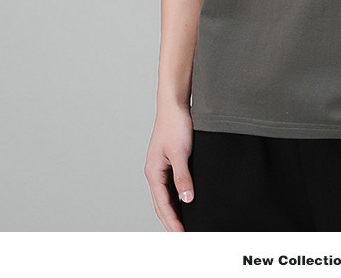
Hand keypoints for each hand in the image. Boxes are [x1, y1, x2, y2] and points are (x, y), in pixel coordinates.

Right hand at [144, 101, 194, 231]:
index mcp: (153, 172)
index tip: (182, 235)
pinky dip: (176, 197)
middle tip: (182, 236)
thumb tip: (186, 199)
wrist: (175, 104)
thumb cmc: (175, 124)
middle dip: (170, 221)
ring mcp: (161, 166)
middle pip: (161, 203)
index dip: (172, 221)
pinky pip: (171, 185)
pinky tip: (185, 201)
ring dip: (173, 210)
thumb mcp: (181, 152)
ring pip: (165, 195)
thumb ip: (182, 176)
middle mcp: (155, 171)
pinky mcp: (169, 160)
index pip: (162, 204)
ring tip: (183, 225)